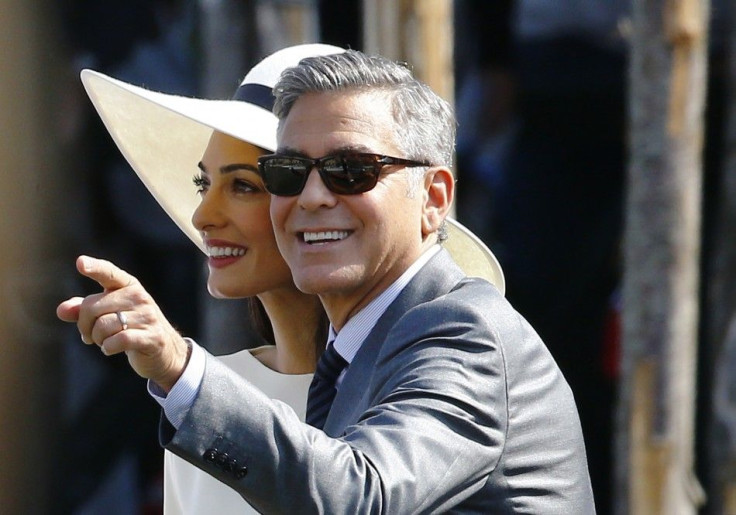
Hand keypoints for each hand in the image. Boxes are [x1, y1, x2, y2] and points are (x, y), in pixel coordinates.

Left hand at [56, 255, 189, 391]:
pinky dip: (107, 347)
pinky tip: (110, 348)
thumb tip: (62, 310)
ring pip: (103, 326)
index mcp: (128, 285)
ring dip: (97, 339)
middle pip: (92, 307)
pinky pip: (117, 340)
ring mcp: (147, 316)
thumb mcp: (107, 314)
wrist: (163, 350)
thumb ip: (83, 310)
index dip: (95, 268)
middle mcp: (139, 297)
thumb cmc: (130, 327)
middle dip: (84, 325)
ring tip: (104, 342)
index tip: (80, 263)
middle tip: (89, 335)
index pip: (109, 274)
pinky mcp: (151, 336)